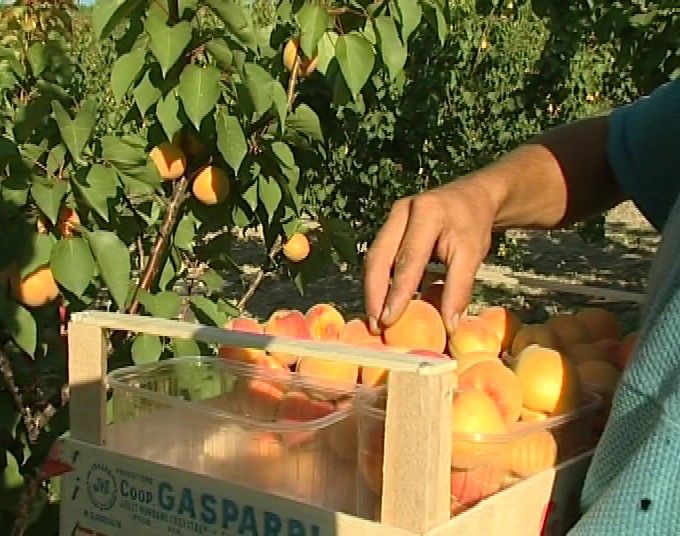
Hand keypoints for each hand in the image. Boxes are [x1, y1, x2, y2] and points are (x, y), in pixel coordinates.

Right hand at [363, 176, 497, 333]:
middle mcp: (403, 211)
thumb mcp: (473, 254)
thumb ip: (459, 289)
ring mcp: (392, 217)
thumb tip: (449, 326)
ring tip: (375, 319)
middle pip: (379, 257)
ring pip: (373, 257)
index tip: (389, 320)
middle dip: (374, 293)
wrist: (471, 197)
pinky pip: (378, 257)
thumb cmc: (473, 225)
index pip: (408, 258)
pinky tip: (381, 303)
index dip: (397, 292)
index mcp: (427, 212)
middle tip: (375, 324)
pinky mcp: (389, 227)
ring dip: (373, 290)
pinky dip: (378, 281)